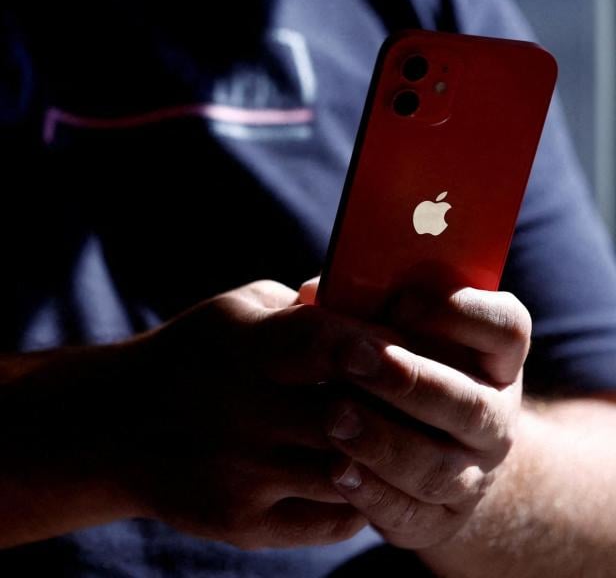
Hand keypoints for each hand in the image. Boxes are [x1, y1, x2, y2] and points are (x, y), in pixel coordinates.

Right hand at [118, 280, 403, 548]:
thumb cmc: (197, 353)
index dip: (379, 344)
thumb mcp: (239, 310)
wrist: (119, 425)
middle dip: (399, 407)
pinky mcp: (240, 522)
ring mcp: (241, 474)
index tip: (418, 348)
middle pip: (349, 414)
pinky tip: (368, 474)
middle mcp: (241, 411)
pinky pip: (329, 518)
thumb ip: (303, 306)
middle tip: (436, 400)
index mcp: (245, 346)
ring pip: (348, 472)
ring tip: (411, 439)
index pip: (325, 339)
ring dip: (386, 456)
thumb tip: (370, 303)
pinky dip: (361, 498)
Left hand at [301, 281, 529, 548]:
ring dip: (385, 443)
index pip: (507, 328)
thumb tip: (316, 293)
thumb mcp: (400, 333)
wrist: (432, 445)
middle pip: (470, 403)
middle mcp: (495, 416)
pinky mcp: (444, 519)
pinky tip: (336, 469)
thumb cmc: (406, 368)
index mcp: (495, 359)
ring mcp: (476, 473)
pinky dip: (374, 493)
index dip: (460, 313)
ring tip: (334, 418)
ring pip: (440, 468)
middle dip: (409, 381)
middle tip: (353, 361)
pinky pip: (414, 514)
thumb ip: (366, 308)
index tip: (401, 300)